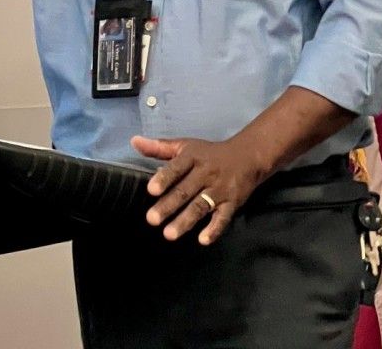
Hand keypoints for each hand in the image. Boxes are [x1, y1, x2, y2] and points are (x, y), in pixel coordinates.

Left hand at [131, 134, 268, 245]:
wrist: (247, 156)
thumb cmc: (210, 153)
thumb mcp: (185, 146)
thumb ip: (159, 147)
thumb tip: (134, 142)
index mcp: (192, 157)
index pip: (177, 167)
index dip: (164, 178)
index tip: (151, 190)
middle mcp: (206, 173)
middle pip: (186, 190)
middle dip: (169, 205)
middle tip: (152, 219)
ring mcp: (220, 189)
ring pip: (201, 206)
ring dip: (186, 220)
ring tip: (169, 234)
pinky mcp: (232, 203)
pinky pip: (223, 217)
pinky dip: (214, 229)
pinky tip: (203, 240)